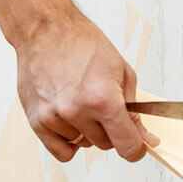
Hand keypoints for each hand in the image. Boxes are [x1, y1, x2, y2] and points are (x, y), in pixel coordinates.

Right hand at [15, 10, 159, 161]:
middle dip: (111, 130)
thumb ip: (134, 110)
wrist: (46, 30)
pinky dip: (69, 142)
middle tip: (103, 106)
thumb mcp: (122, 72)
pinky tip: (70, 122)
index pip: (127, 145)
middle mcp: (77, 111)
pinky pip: (61, 151)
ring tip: (81, 102)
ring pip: (83, 145)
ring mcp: (54, 118)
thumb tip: (145, 139)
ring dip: (87, 131)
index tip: (137, 147)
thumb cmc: (82, 44)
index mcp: (103, 99)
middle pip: (106, 145)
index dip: (137, 149)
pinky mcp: (37, 121)